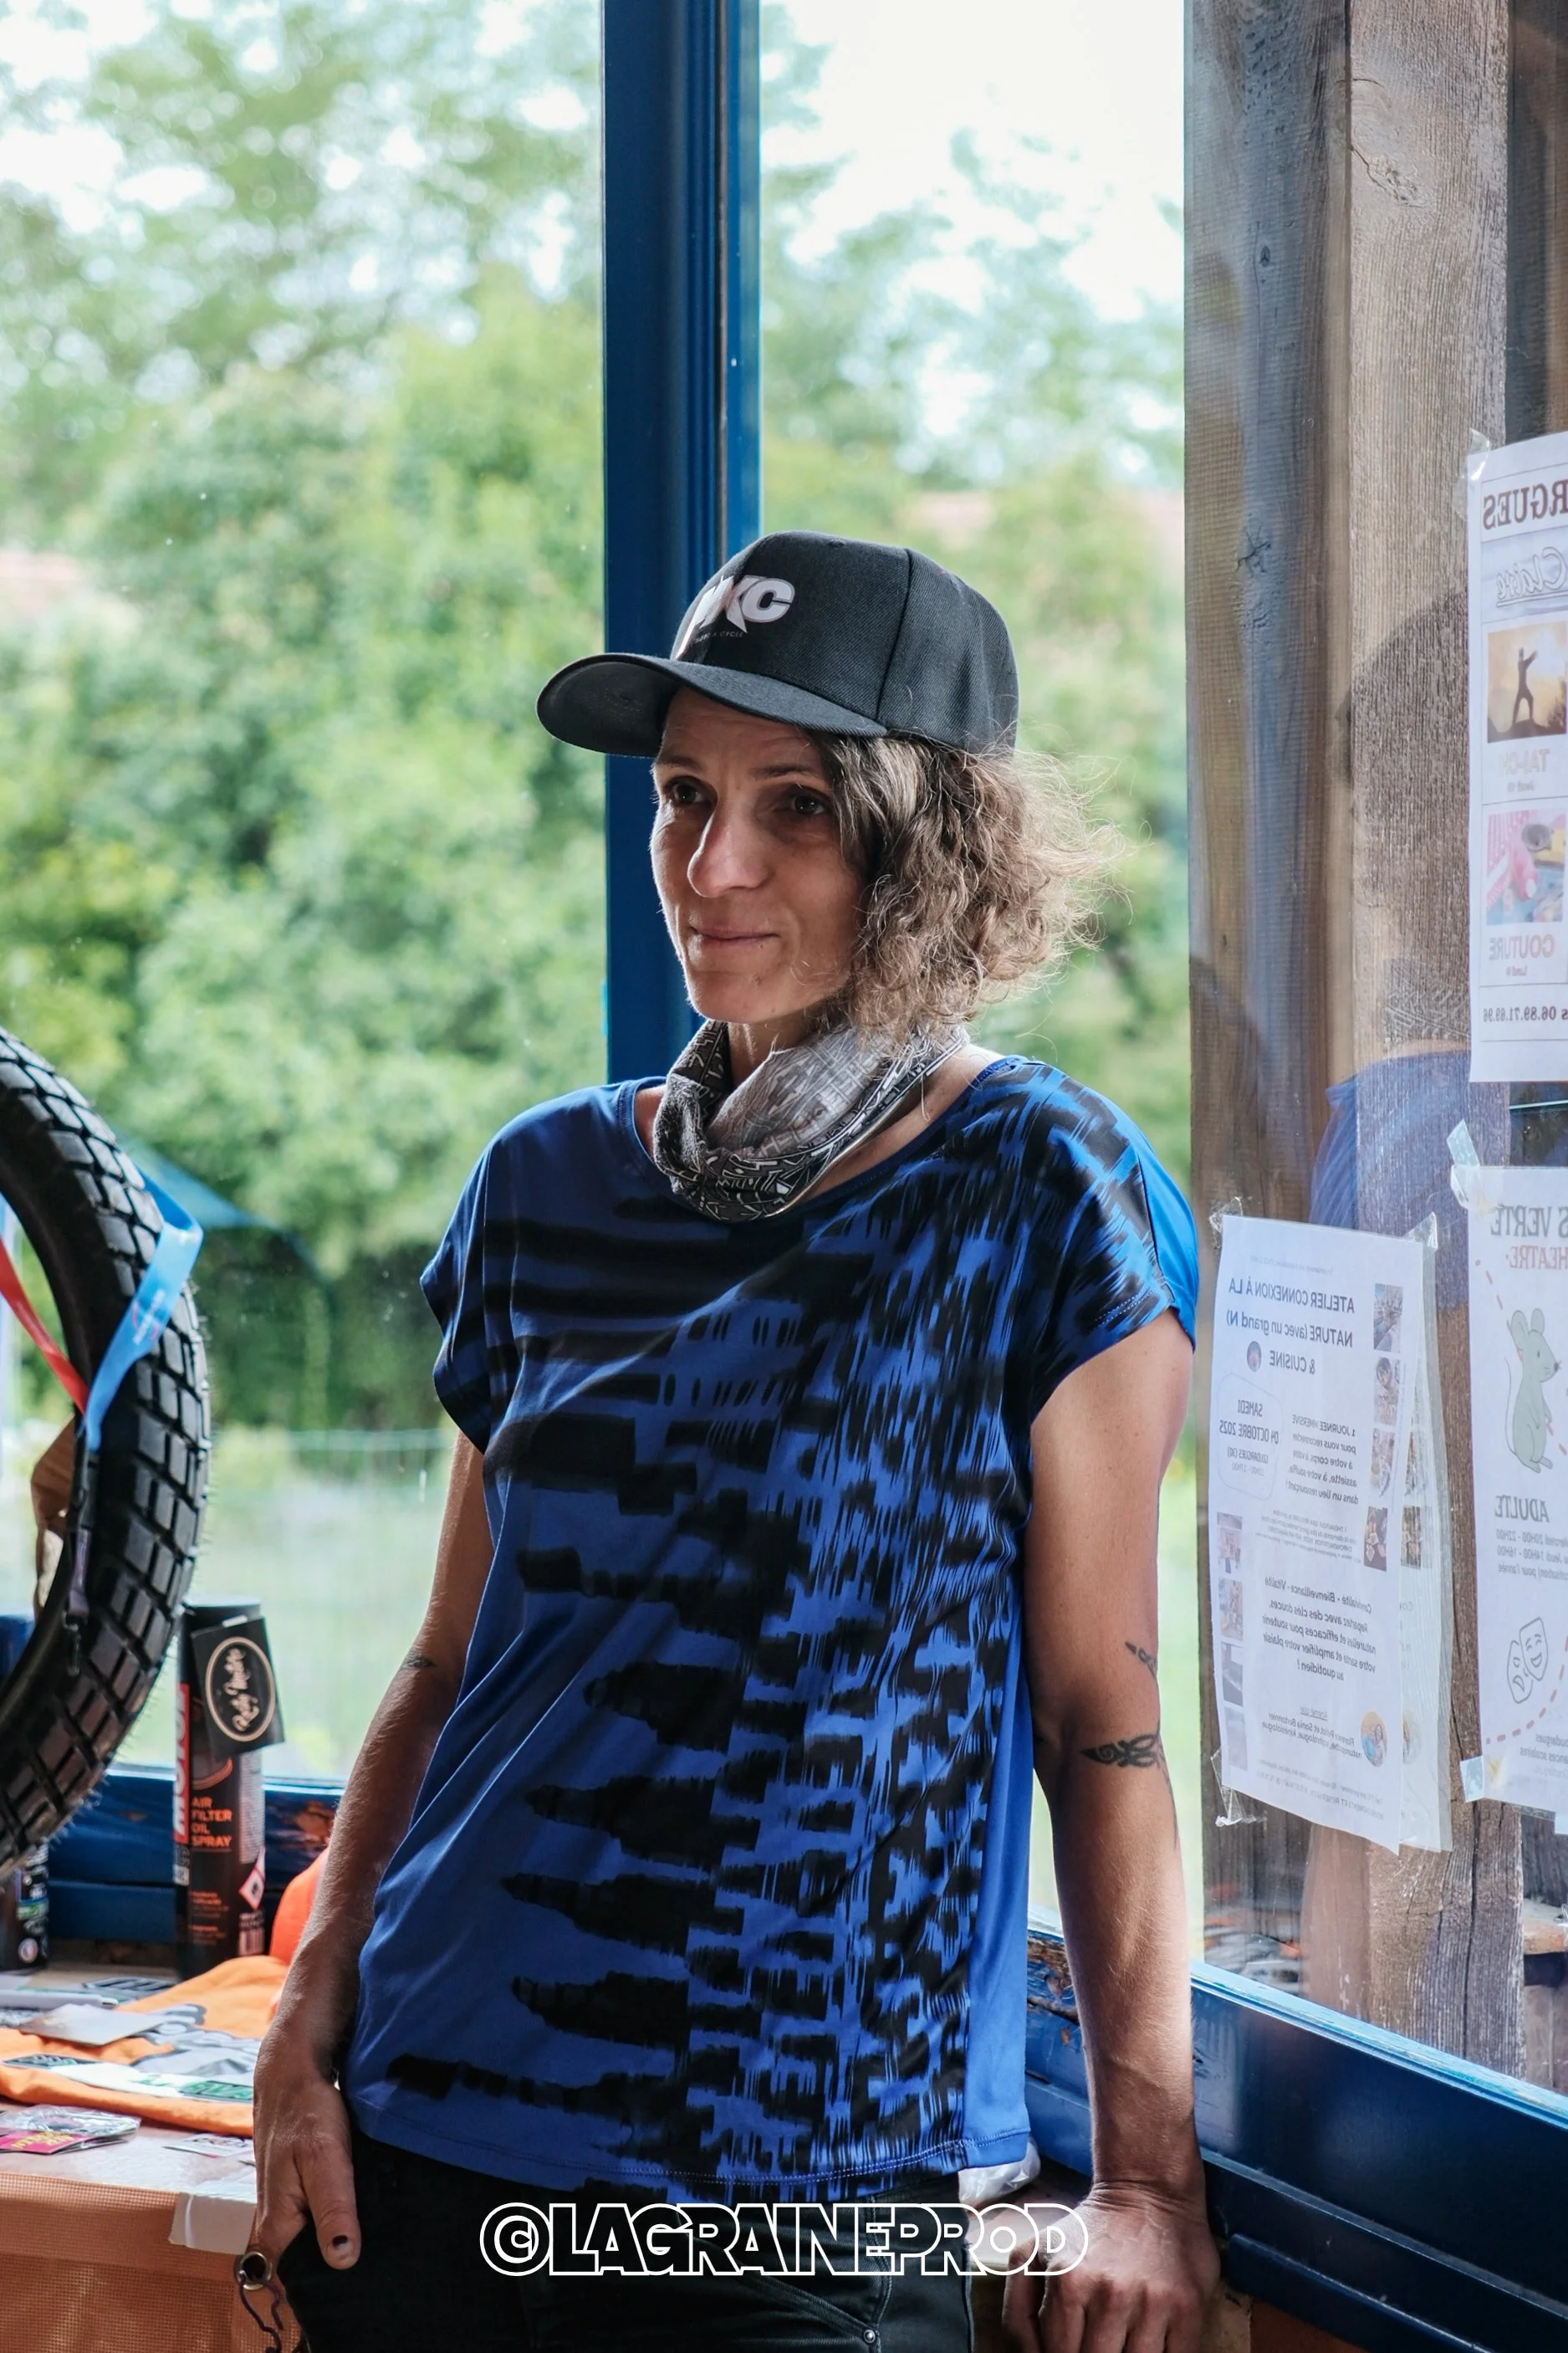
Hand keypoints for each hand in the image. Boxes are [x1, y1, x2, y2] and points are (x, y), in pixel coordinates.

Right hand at [253, 1989, 361, 2269]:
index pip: (300, 2278)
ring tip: (380, 2224)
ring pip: (317, 2232)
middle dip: (342, 2253)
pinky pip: (322, 2210)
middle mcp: (276, 2222)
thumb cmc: (307, 2112)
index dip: (331, 2280)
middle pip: (309, 2258)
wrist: (292, 2068)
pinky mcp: (300, 2185)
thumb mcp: (325, 2158)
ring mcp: (286, 2202)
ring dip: (344, 2228)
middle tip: (382, 2245)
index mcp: (276, 2227)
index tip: (366, 2273)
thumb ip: (333, 2208)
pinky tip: (367, 2201)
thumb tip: (342, 2259)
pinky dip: (343, 2207)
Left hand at [1000, 2180, 1217, 2352]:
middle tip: (1096, 2343)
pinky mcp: (1187, 2309)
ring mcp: (1152, 2304)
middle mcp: (1111, 2294)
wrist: (1149, 2188)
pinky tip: (1148, 2345)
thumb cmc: (1089, 2230)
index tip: (1070, 2347)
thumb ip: (1019, 2309)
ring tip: (1119, 2342)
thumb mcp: (1035, 2253)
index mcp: (1068, 2282)